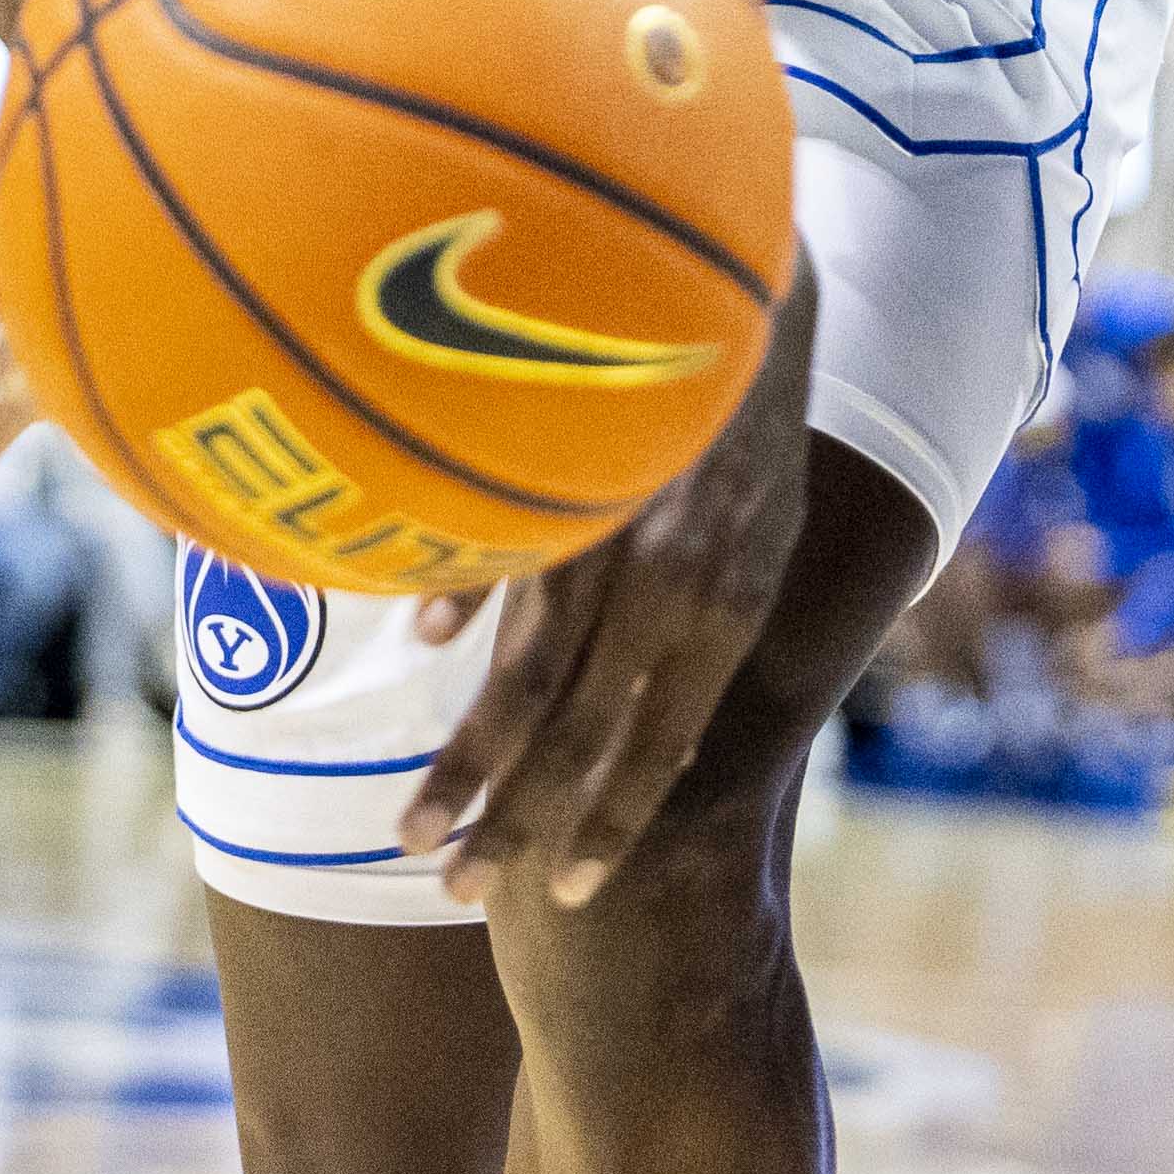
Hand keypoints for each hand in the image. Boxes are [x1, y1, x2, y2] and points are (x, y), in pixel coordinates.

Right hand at [402, 272, 815, 910]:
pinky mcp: (566, 471)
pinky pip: (506, 556)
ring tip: (415, 833)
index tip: (571, 893)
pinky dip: (462, 600)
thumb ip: (705, 616)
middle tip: (459, 893)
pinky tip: (427, 646)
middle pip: (581, 735)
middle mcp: (671, 585)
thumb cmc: (744, 415)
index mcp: (728, 607)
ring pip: (529, 672)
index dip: (615, 819)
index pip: (664, 745)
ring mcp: (612, 531)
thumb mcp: (758, 528)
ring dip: (468, 761)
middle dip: (518, 824)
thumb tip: (658, 719)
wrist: (746, 280)